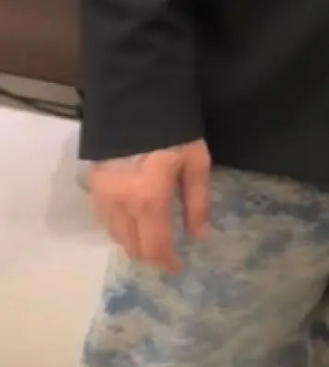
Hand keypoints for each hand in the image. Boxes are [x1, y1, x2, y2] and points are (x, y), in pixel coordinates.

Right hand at [89, 139, 210, 272]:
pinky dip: (119, 226)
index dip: (167, 262)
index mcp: (149, 200)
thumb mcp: (196, 163)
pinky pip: (104, 219)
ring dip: (134, 241)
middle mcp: (121, 205)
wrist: (135, 100)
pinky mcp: (92, 186)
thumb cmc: (174, 131)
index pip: (155, 247)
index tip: (178, 266)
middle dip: (151, 254)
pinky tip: (133, 217)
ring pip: (115, 236)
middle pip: (132, 247)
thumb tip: (198, 237)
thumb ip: (197, 202)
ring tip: (152, 234)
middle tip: (168, 250)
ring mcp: (102, 196)